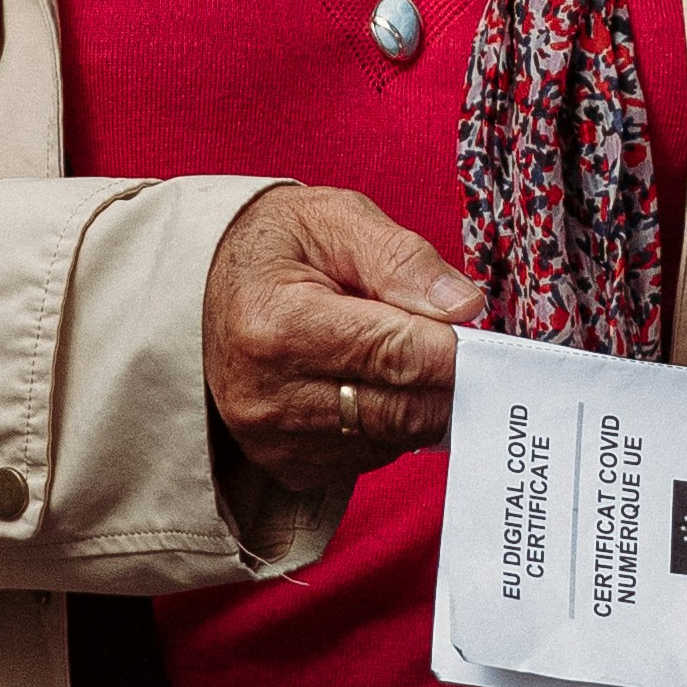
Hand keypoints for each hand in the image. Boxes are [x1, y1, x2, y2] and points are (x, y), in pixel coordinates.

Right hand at [202, 183, 486, 498]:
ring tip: (404, 352)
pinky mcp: (285, 466)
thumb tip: (464, 306)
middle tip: (461, 345)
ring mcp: (273, 440)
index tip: (482, 334)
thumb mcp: (335, 220)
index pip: (398, 355)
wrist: (205, 287)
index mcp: (279, 326)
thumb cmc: (277, 246)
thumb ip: (402, 259)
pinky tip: (373, 382)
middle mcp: (269, 397)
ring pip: (393, 439)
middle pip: (403, 410)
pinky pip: (369, 457)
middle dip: (446, 380)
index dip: (455, 348)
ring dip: (417, 401)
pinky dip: (388, 423)